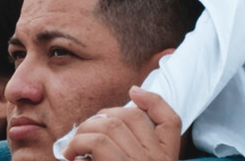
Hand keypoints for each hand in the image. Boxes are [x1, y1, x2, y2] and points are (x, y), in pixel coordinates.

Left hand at [61, 87, 180, 160]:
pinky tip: (71, 155)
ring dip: (84, 130)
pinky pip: (97, 142)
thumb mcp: (134, 159)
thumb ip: (131, 142)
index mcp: (166, 158)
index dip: (153, 100)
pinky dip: (78, 143)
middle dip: (100, 117)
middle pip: (131, 117)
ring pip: (110, 125)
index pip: (172, 121)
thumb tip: (129, 99)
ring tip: (73, 145)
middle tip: (82, 132)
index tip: (133, 91)